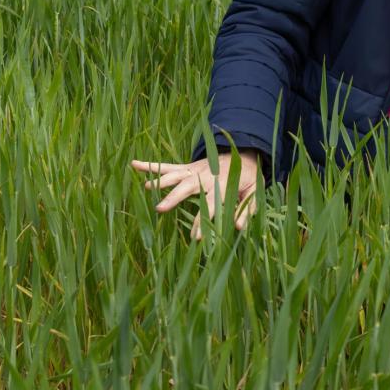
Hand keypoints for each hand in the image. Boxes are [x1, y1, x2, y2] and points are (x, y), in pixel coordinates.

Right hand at [131, 150, 259, 238]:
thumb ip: (247, 209)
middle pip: (188, 188)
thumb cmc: (248, 177)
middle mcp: (205, 176)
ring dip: (161, 180)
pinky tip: (134, 165)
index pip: (210, 205)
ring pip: (176, 174)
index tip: (195, 238)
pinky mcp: (187, 167)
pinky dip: (151, 166)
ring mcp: (194, 170)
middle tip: (160, 209)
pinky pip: (167, 166)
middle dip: (174, 198)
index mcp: (222, 184)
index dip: (203, 222)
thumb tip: (238, 227)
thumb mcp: (255, 192)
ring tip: (146, 187)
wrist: (244, 152)